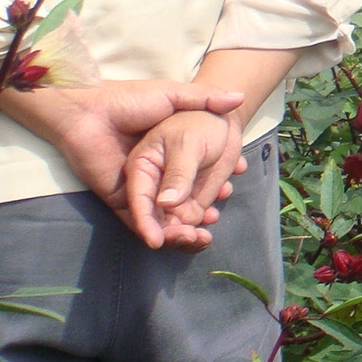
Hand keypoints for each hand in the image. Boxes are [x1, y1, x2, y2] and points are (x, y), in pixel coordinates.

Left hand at [0, 79, 244, 243]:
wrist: (89, 109)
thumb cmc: (130, 99)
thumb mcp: (174, 95)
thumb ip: (205, 98)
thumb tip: (238, 98)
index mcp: (169, 152)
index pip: (195, 175)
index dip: (214, 185)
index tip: (230, 188)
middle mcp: (155, 173)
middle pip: (181, 201)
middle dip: (200, 214)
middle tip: (214, 219)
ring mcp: (137, 188)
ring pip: (163, 216)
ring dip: (182, 229)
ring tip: (201, 235)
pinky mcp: (119, 199)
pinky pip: (138, 222)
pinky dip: (156, 232)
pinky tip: (177, 235)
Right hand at [125, 109, 246, 250]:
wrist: (222, 120)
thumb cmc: (199, 122)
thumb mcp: (188, 143)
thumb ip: (179, 172)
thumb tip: (167, 203)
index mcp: (142, 166)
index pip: (139, 201)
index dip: (146, 223)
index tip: (157, 242)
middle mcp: (153, 183)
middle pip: (156, 217)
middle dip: (174, 232)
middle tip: (195, 237)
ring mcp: (172, 192)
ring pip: (175, 221)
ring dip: (192, 227)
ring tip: (210, 224)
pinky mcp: (189, 196)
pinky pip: (193, 215)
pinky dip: (205, 216)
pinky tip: (217, 207)